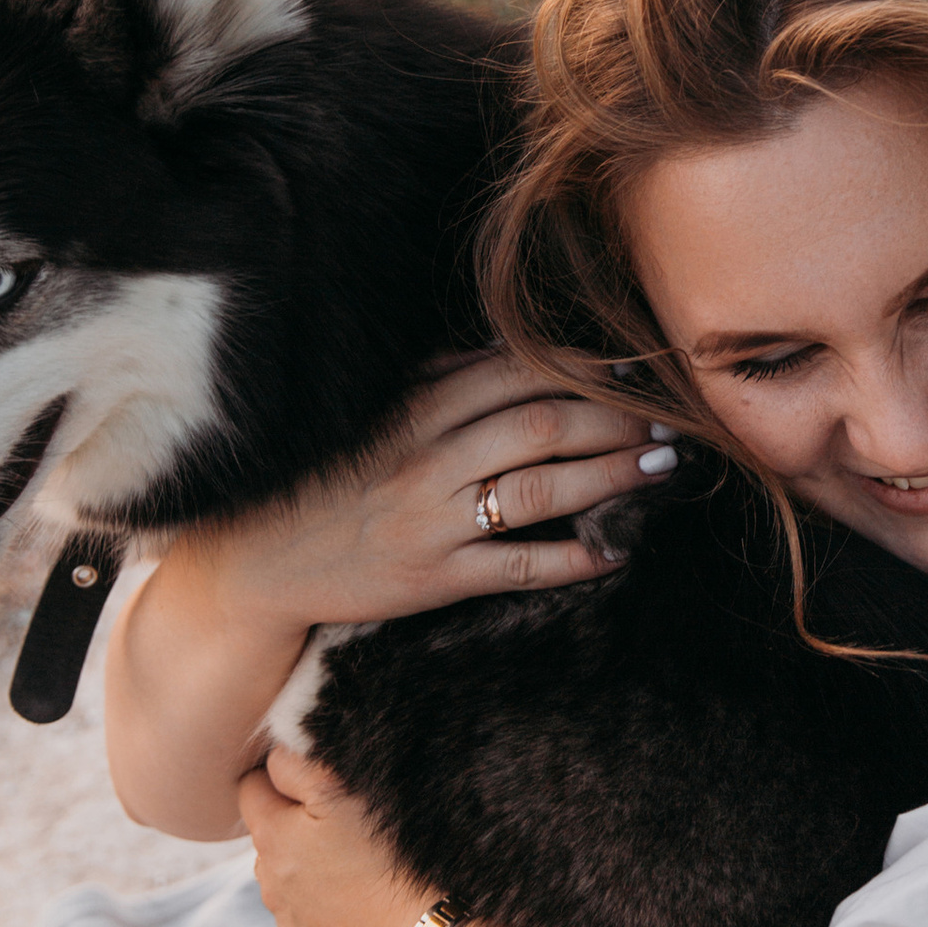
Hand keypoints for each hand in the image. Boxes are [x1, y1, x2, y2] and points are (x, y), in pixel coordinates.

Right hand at [171, 354, 672, 655]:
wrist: (258, 561)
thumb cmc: (327, 480)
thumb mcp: (375, 416)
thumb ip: (438, 380)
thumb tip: (507, 347)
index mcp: (415, 407)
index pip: (516, 372)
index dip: (585, 368)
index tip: (638, 368)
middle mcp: (426, 457)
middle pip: (540, 424)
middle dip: (615, 419)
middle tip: (669, 419)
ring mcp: (431, 519)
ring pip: (539, 488)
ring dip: (611, 477)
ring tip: (661, 468)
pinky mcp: (434, 578)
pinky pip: (518, 566)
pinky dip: (573, 558)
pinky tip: (615, 551)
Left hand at [242, 748, 432, 926]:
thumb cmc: (390, 860)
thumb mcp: (341, 792)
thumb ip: (295, 766)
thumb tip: (272, 760)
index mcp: (272, 840)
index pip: (249, 790)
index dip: (278, 779)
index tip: (313, 784)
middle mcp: (270, 888)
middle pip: (270, 843)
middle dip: (296, 831)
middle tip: (348, 830)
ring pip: (291, 888)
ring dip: (313, 876)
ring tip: (363, 875)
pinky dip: (331, 919)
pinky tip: (367, 914)